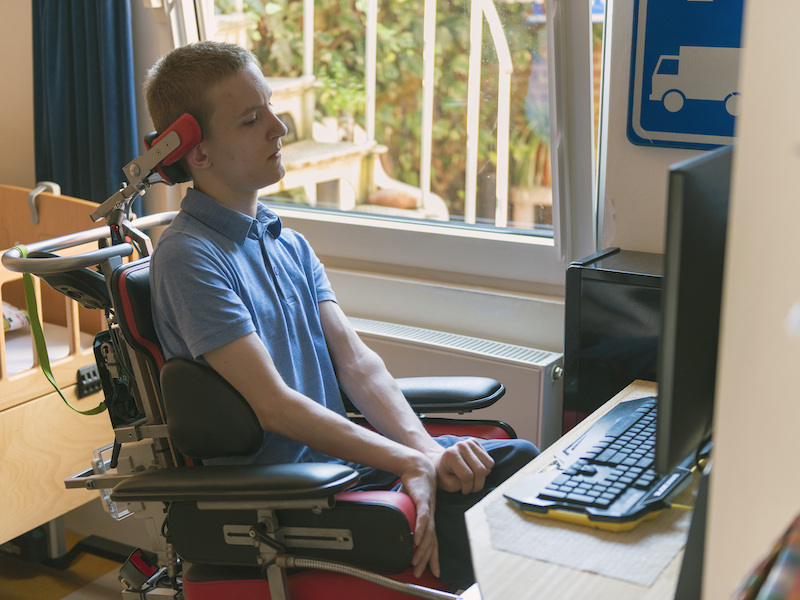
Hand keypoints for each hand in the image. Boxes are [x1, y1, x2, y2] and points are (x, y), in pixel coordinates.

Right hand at [398, 454, 440, 577]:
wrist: (416, 465)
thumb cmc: (414, 485)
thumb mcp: (410, 505)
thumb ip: (407, 517)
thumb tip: (397, 525)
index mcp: (429, 519)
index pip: (432, 542)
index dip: (433, 557)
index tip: (433, 571)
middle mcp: (431, 516)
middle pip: (431, 542)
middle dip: (426, 559)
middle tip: (419, 572)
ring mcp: (429, 508)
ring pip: (428, 533)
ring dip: (423, 548)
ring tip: (417, 561)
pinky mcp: (423, 500)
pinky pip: (424, 517)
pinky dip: (421, 529)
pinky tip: (418, 539)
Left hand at [428, 438, 494, 494]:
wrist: (439, 462)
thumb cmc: (443, 475)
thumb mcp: (448, 484)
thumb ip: (464, 482)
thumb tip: (486, 472)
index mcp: (451, 454)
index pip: (467, 475)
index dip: (468, 488)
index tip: (464, 492)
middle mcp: (461, 445)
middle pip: (480, 470)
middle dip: (478, 485)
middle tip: (471, 489)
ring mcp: (469, 442)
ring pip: (489, 464)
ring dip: (483, 477)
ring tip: (472, 479)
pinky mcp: (475, 443)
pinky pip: (489, 460)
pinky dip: (485, 468)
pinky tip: (474, 469)